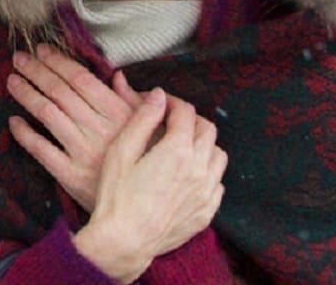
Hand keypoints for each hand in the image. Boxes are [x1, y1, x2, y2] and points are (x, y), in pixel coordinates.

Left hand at [7, 44, 134, 210]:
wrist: (142, 209)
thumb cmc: (145, 163)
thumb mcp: (148, 128)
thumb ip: (132, 101)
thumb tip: (118, 75)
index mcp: (118, 113)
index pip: (81, 79)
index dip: (58, 62)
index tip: (41, 50)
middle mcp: (98, 129)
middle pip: (60, 92)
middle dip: (36, 71)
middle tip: (18, 58)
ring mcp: (82, 152)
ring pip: (47, 114)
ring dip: (27, 94)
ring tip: (12, 81)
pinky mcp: (70, 176)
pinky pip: (41, 150)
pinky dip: (25, 134)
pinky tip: (14, 121)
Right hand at [72, 89, 226, 282]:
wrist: (124, 241)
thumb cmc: (117, 196)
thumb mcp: (122, 151)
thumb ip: (143, 119)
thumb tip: (158, 96)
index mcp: (177, 151)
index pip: (185, 112)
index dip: (172, 102)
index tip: (159, 103)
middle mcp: (199, 169)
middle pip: (207, 129)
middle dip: (190, 119)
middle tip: (171, 120)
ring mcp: (206, 192)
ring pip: (218, 155)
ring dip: (204, 144)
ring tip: (183, 147)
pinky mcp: (206, 212)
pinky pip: (218, 184)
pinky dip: (208, 172)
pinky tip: (189, 176)